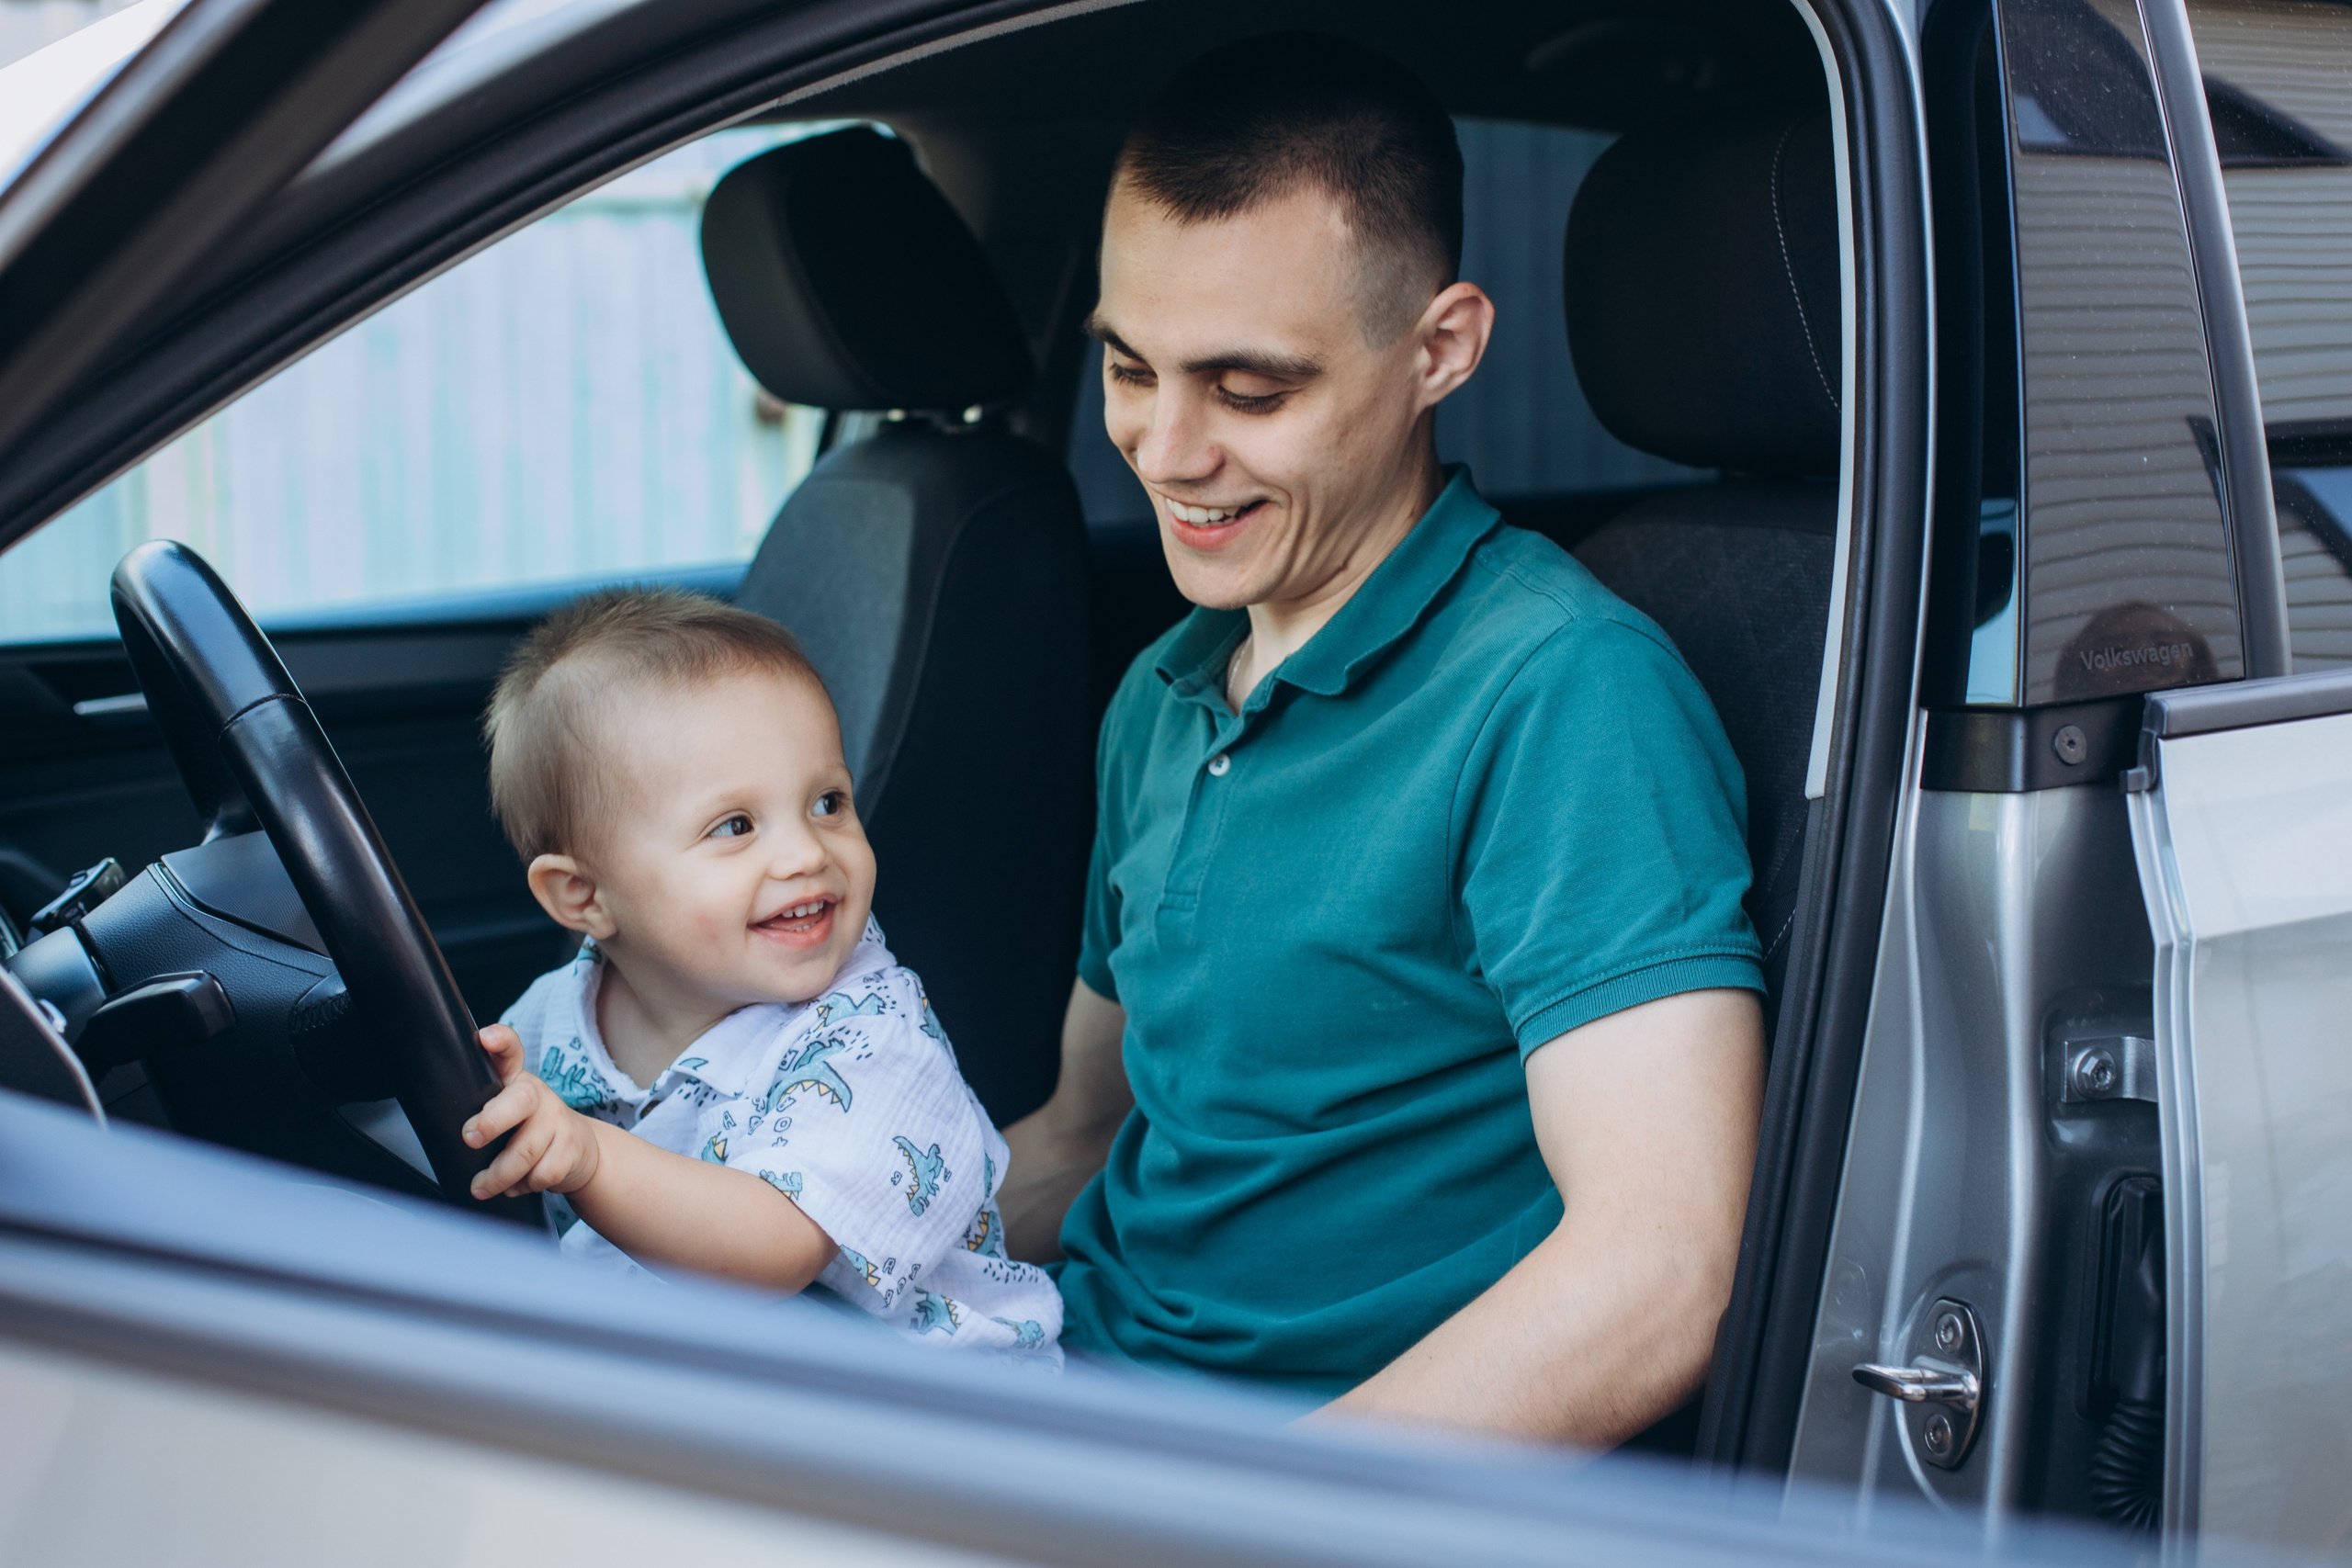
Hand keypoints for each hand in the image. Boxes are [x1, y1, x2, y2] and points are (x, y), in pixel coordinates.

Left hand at [462, 1023, 602, 1199]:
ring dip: (499, 1175)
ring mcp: (558, 1119)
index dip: (500, 1041)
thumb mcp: (505, 1112)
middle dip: (492, 1121)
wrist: (580, 1150)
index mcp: (515, 1081)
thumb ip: (481, 1112)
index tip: (485, 1037)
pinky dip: (523, 1186)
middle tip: (471, 1138)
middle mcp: (538, 1095)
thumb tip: (437, 1131)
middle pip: (519, 1101)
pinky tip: (518, 1184)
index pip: (509, 1052)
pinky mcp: (572, 1146)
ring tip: (481, 1187)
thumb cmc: (528, 1130)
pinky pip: (542, 1173)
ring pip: (525, 1151)